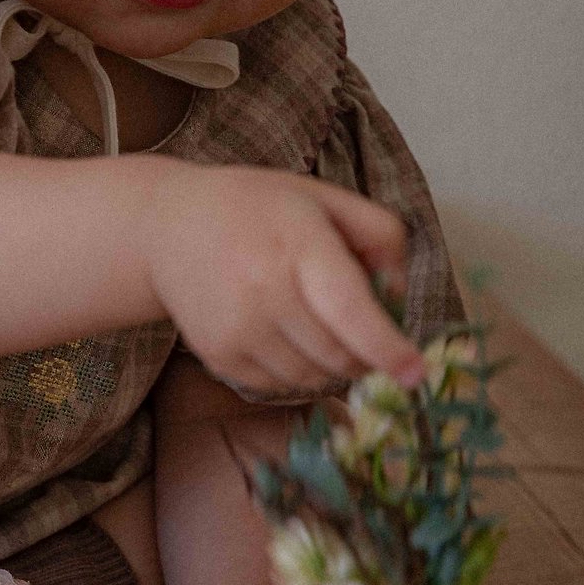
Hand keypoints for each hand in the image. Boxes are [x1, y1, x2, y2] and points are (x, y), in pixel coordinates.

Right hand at [142, 163, 423, 396]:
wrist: (167, 227)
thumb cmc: (256, 208)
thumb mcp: (323, 198)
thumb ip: (378, 234)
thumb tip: (398, 299)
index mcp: (298, 244)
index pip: (349, 310)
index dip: (387, 348)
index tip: (416, 374)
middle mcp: (264, 291)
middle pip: (339, 354)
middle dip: (367, 355)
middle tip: (364, 331)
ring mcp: (238, 329)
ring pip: (314, 379)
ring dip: (334, 365)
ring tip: (318, 324)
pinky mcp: (220, 356)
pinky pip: (281, 387)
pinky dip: (299, 371)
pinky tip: (285, 333)